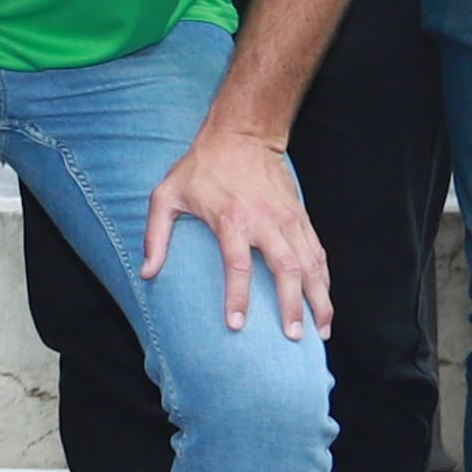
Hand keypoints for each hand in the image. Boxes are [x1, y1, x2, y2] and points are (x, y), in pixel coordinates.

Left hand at [151, 121, 331, 337]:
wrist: (242, 134)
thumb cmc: (201, 167)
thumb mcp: (167, 194)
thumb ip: (156, 234)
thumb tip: (147, 273)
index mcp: (231, 218)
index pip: (238, 265)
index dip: (238, 297)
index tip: (237, 326)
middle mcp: (265, 221)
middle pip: (286, 269)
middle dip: (292, 306)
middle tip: (293, 338)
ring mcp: (287, 219)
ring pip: (311, 264)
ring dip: (318, 299)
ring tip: (320, 330)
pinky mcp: (301, 217)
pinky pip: (318, 253)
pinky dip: (324, 279)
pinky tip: (324, 302)